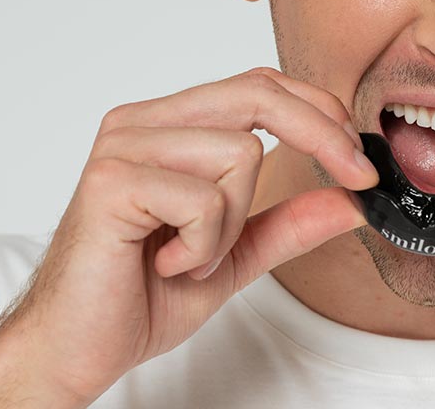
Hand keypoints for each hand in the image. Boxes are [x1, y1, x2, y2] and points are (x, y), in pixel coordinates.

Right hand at [0, 68, 377, 407]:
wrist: (75, 346)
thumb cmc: (140, 295)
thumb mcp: (233, 255)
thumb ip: (287, 224)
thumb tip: (348, 200)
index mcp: (167, 126)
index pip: (257, 86)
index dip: (318, 111)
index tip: (359, 158)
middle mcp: (142, 122)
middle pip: (257, 94)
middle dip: (322, 136)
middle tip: (354, 179)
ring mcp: (124, 144)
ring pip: (239, 152)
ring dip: (232, 224)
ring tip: (190, 257)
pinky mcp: (112, 179)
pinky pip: (205, 198)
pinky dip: (204, 246)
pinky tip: (168, 263)